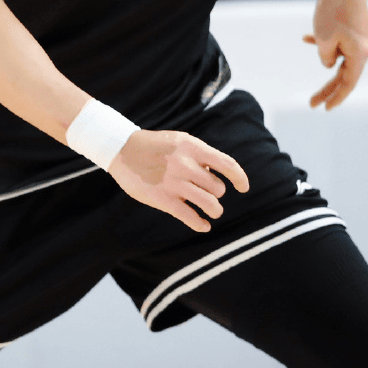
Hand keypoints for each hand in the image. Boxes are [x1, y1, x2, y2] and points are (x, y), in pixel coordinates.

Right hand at [108, 129, 248, 232]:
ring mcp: (174, 183)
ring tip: (211, 210)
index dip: (240, 178)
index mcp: (192, 147)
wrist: (123, 150)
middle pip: (219, 188)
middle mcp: (186, 164)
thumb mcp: (181, 141)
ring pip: (211, 204)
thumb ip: (201, 155)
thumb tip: (220, 175)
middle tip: (207, 192)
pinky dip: (201, 224)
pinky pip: (191, 217)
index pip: (227, 164)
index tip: (244, 188)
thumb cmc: (156, 146)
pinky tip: (203, 225)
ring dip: (214, 210)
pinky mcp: (163, 199)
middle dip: (217, 193)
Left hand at [303, 0, 367, 110]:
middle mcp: (363, 49)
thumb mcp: (324, 39)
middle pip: (344, 74)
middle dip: (327, 88)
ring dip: (324, 58)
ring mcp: (360, 38)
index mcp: (359, 55)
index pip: (348, 84)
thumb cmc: (334, 12)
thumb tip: (329, 64)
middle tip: (311, 103)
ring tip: (308, 45)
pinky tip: (307, 37)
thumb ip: (325, 57)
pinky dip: (326, 42)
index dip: (336, 98)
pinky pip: (339, 42)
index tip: (324, 108)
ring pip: (340, 57)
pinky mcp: (354, 28)